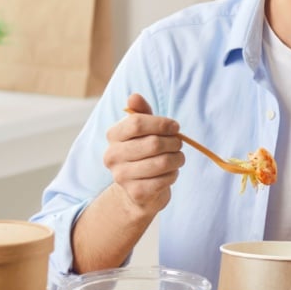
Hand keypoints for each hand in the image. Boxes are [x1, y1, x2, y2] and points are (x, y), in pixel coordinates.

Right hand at [104, 93, 184, 217]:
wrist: (139, 191)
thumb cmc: (144, 153)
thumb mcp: (143, 131)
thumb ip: (141, 113)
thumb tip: (134, 96)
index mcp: (113, 135)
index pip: (137, 123)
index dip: (161, 123)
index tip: (175, 127)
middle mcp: (112, 156)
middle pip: (153, 143)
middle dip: (174, 143)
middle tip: (178, 145)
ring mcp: (121, 176)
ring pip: (162, 162)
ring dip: (177, 159)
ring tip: (177, 159)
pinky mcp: (135, 192)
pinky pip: (164, 180)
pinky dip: (173, 175)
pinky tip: (170, 173)